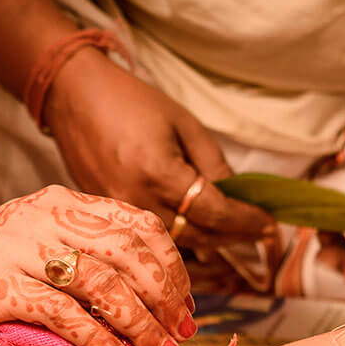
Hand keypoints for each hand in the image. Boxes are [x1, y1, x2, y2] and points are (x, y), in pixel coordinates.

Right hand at [0, 186, 195, 345]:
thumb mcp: (40, 240)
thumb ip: (85, 248)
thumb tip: (147, 281)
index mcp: (64, 202)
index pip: (137, 223)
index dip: (170, 265)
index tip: (184, 302)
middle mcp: (47, 216)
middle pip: (129, 252)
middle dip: (164, 297)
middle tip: (180, 333)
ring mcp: (23, 248)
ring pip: (103, 284)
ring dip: (139, 324)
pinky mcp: (2, 285)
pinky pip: (64, 315)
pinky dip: (97, 341)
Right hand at [43, 49, 276, 247]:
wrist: (74, 98)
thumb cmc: (130, 102)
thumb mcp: (183, 124)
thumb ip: (213, 164)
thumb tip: (238, 197)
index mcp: (159, 173)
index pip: (215, 212)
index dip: (247, 221)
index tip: (271, 224)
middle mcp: (136, 202)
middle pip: (198, 237)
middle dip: (235, 237)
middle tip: (261, 233)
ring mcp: (118, 215)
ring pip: (175, 247)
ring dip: (210, 244)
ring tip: (235, 235)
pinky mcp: (106, 219)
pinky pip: (152, 242)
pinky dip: (181, 242)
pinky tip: (200, 236)